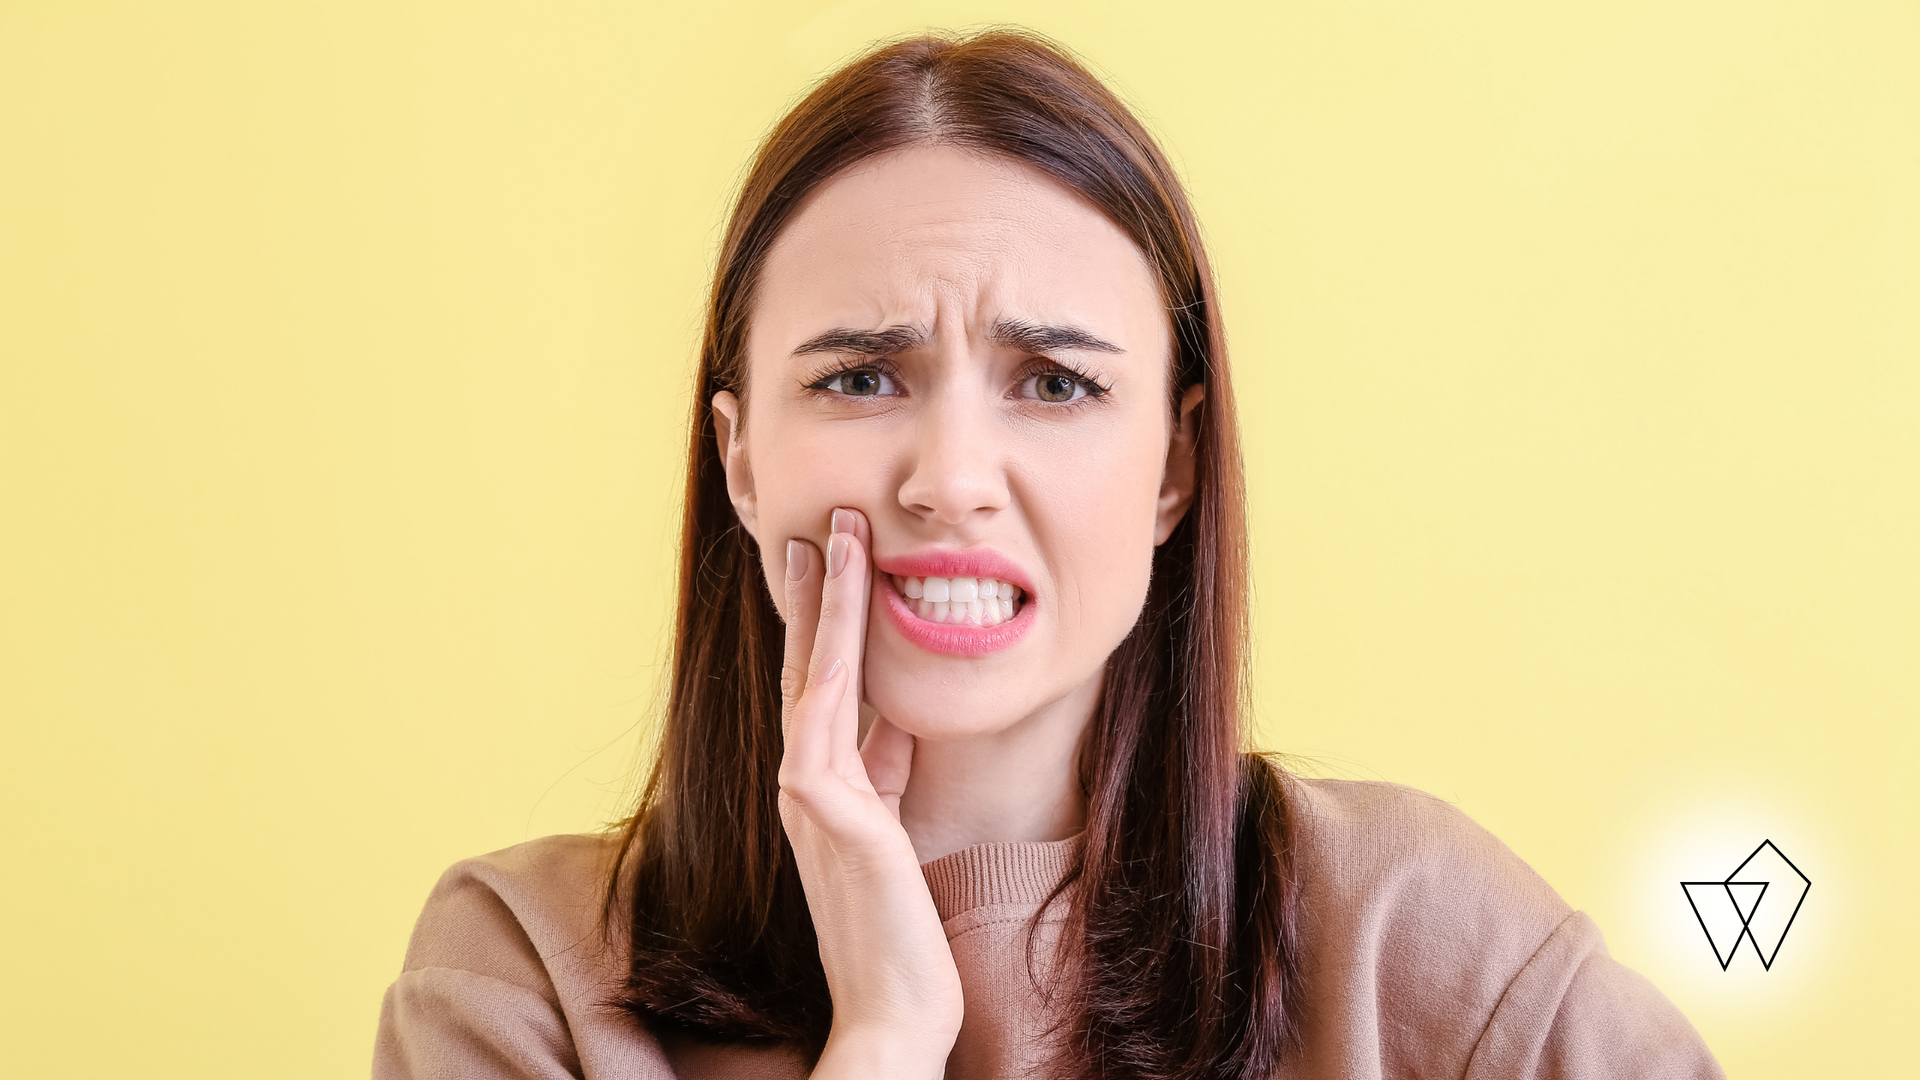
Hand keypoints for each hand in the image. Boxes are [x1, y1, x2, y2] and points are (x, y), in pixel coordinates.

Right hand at [778, 508, 962, 1077]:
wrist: (892, 1010)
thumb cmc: (900, 935)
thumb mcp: (896, 831)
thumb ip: (888, 776)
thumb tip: (898, 722)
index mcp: (822, 790)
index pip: (820, 688)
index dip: (826, 623)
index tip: (837, 565)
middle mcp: (803, 784)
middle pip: (805, 667)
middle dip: (816, 593)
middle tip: (826, 522)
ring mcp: (806, 793)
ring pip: (814, 671)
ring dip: (827, 598)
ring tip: (838, 532)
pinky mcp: (823, 805)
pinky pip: (829, 706)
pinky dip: (836, 646)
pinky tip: (849, 598)